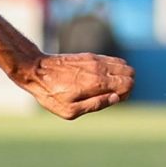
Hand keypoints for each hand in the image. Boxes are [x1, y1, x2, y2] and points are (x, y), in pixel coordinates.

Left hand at [14, 52, 133, 119]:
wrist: (35, 70)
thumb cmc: (50, 94)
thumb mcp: (70, 110)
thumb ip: (95, 105)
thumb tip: (115, 98)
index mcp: (96, 83)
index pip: (129, 83)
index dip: (126, 94)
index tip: (113, 99)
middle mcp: (98, 68)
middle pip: (130, 72)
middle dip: (126, 84)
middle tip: (111, 93)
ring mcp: (94, 60)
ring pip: (122, 64)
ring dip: (120, 76)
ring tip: (105, 86)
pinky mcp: (89, 56)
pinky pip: (111, 60)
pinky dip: (112, 69)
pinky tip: (99, 78)